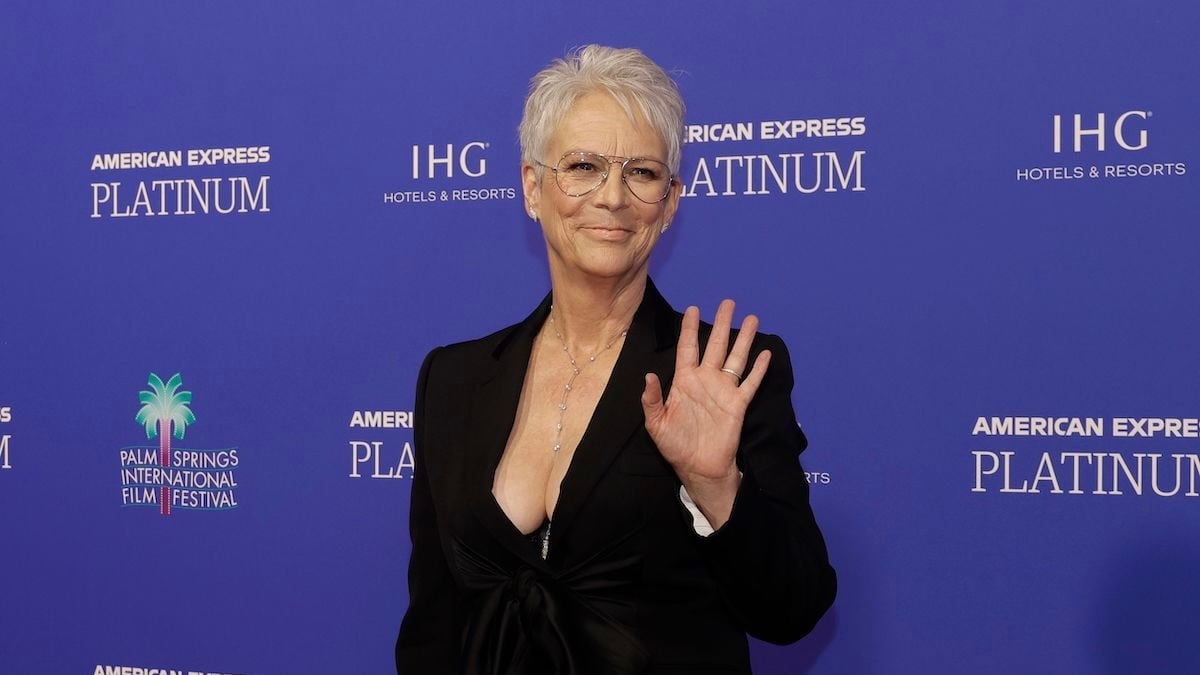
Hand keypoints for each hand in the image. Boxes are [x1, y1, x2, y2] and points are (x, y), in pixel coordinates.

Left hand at [641, 299, 770, 527]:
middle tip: (728, 302)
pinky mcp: (738, 404)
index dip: (689, 328)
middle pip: (715, 345)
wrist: (698, 467)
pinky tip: (765, 353)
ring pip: (735, 358)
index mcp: (684, 381)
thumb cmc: (675, 445)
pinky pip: (750, 383)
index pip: (687, 348)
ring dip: (744, 339)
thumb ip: (651, 400)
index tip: (693, 308)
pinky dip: (758, 369)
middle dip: (721, 323)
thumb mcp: (656, 424)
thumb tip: (648, 375)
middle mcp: (706, 380)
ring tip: (751, 319)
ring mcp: (723, 390)